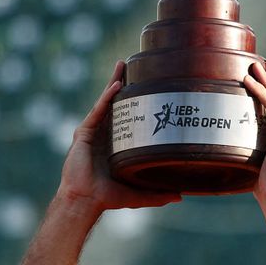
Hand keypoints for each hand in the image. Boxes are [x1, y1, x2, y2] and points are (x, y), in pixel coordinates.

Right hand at [57, 61, 181, 214]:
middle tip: (135, 65)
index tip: (150, 84)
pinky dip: (106, 98)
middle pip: (116, 102)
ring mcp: (94, 131)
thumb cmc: (108, 197)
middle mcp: (105, 133)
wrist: (86, 200)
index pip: (130, 115)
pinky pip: (97, 111)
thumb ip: (158, 193)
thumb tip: (181, 196)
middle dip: (124, 83)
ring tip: (123, 64)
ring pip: (106, 101)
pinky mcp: (84, 133)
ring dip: (114, 82)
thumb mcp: (138, 193)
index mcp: (118, 142)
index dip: (137, 100)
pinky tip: (116, 86)